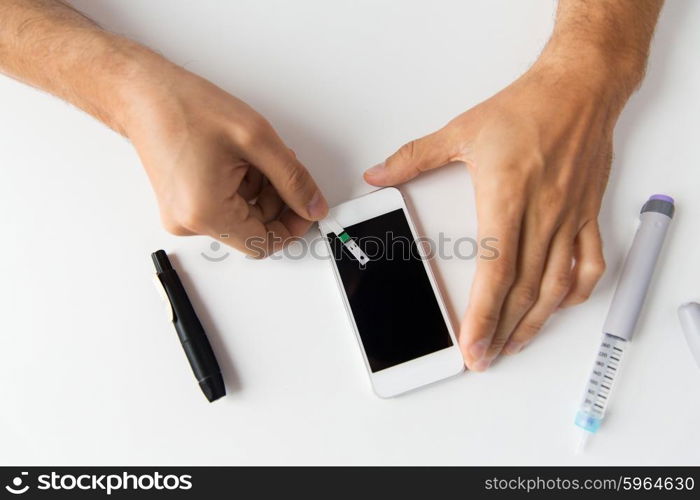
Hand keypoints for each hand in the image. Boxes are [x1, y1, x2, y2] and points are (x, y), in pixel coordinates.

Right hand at [122, 57, 327, 256]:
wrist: (144, 94)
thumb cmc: (187, 109)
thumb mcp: (257, 140)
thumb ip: (293, 179)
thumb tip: (313, 206)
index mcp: (206, 213)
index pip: (264, 244)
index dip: (292, 227)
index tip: (305, 208)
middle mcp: (189, 223)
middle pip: (253, 229)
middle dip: (275, 200)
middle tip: (281, 166)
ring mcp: (182, 216)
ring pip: (241, 216)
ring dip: (259, 191)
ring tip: (253, 156)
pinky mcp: (181, 206)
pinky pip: (224, 207)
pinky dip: (240, 188)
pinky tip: (237, 160)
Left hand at [364, 57, 629, 369]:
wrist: (579, 88)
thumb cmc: (526, 109)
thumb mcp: (461, 130)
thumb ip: (414, 157)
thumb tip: (377, 175)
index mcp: (506, 198)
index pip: (494, 271)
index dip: (483, 314)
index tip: (472, 343)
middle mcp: (541, 215)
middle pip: (523, 289)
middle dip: (502, 331)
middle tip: (485, 359)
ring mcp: (568, 218)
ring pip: (556, 286)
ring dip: (536, 322)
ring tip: (514, 346)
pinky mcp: (587, 214)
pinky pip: (590, 264)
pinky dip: (577, 292)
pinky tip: (561, 307)